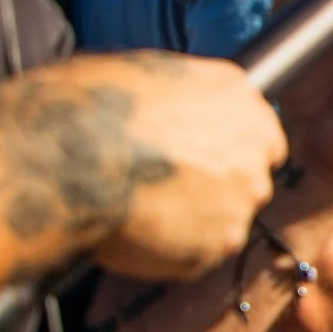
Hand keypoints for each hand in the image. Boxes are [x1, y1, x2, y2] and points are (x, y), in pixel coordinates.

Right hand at [0, 52, 286, 281]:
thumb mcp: (147, 75)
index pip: (260, 136)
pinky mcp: (219, 244)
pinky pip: (196, 256)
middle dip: (215, 190)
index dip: (228, 152)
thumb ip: (181, 100)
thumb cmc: (91, 106)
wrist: (71, 154)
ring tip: (139, 214)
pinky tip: (133, 233)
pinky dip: (169, 253)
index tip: (202, 161)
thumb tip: (170, 114)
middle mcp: (253, 148)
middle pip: (249, 180)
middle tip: (166, 191)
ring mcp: (241, 199)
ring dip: (191, 224)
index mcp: (239, 97)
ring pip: (224, 222)